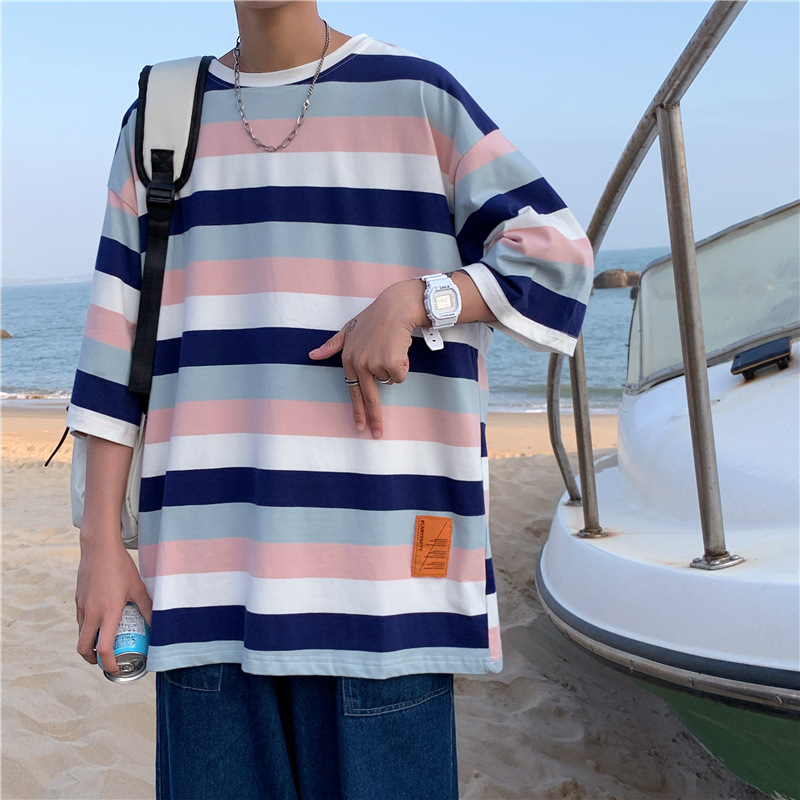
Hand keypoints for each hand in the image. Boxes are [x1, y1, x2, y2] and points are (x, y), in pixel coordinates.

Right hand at [75, 535, 151, 674]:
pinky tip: (101, 621)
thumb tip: (157, 624)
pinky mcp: (78, 600)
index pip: (104, 648)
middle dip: (92, 659)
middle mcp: (91, 613)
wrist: (99, 548)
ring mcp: (82, 607)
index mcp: (107, 612)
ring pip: (81, 634)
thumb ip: (147, 607)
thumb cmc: (120, 567)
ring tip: (104, 642)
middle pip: (83, 647)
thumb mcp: (137, 587)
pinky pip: (80, 621)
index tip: (114, 669)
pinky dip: (88, 628)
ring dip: (89, 643)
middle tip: (105, 661)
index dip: (108, 663)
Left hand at [309, 280, 426, 438]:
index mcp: (348, 359)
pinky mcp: (390, 363)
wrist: (394, 308)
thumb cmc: (374, 318)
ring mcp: (374, 364)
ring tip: (392, 348)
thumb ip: (332, 345)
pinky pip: (400, 376)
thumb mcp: (348, 330)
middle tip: (377, 434)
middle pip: (368, 398)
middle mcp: (359, 364)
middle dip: (374, 419)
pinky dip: (403, 365)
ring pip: (389, 381)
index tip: (360, 426)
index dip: (357, 411)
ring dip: (394, 368)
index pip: (352, 391)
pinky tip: (399, 349)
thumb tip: (312, 355)